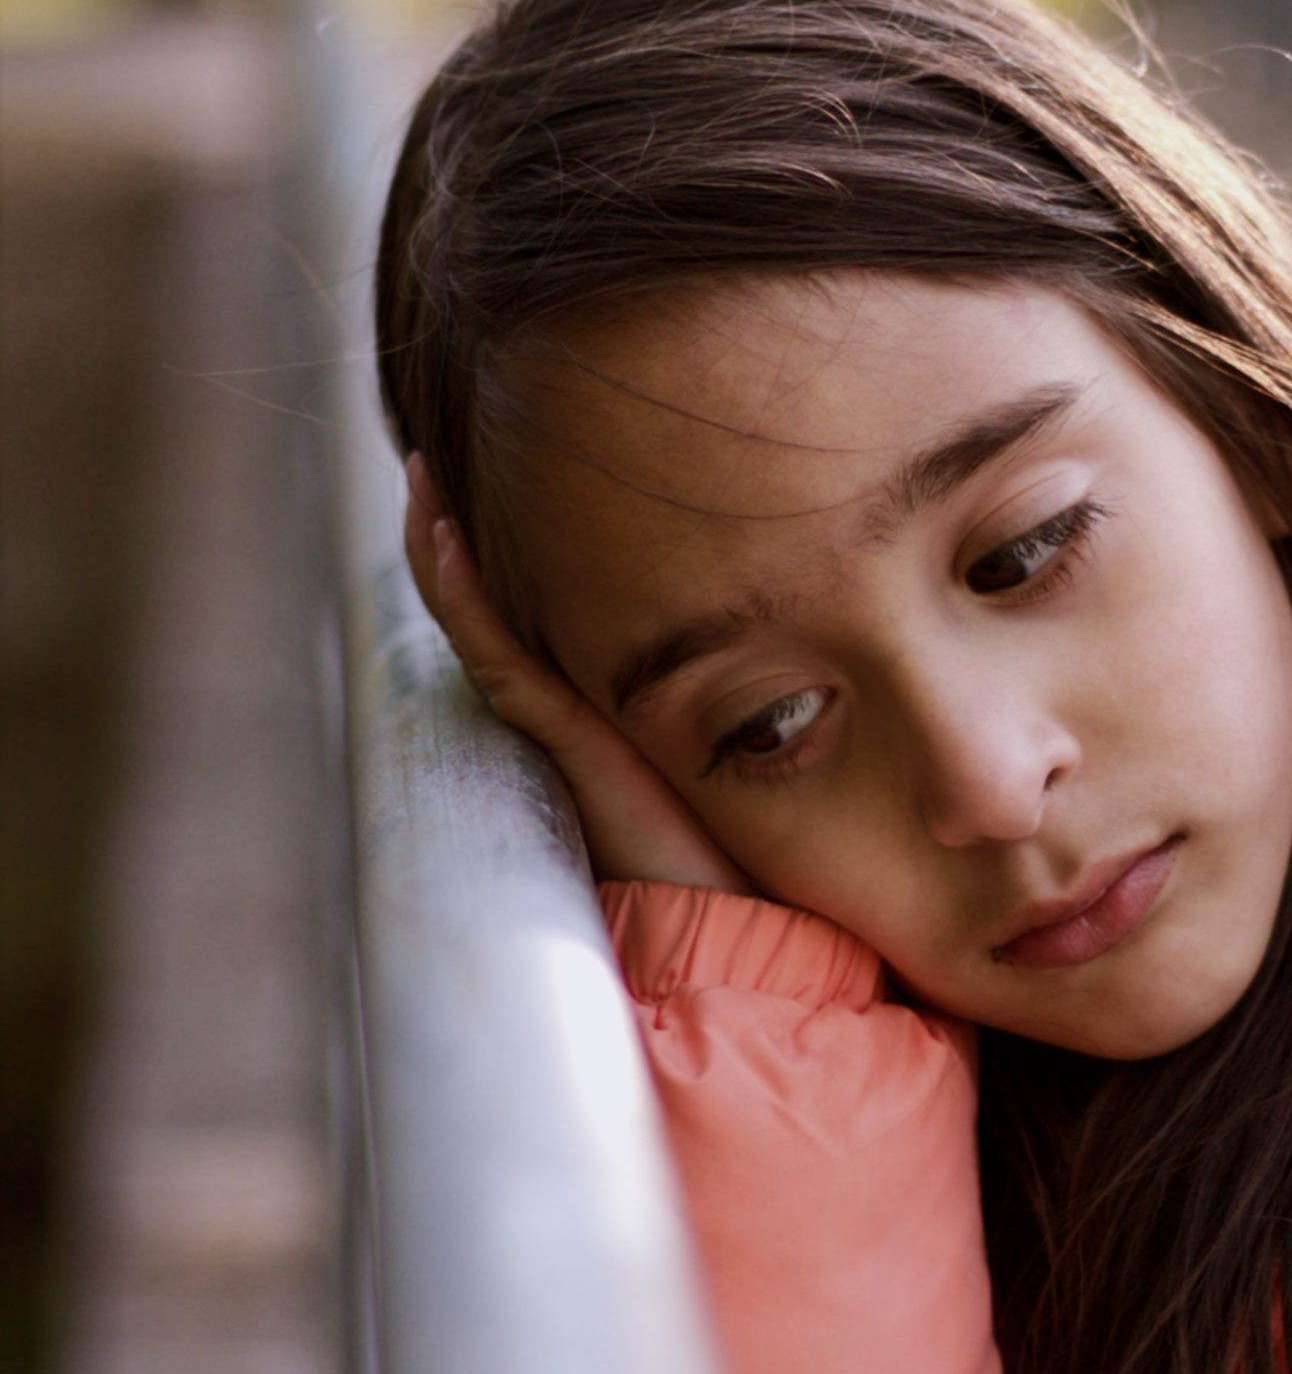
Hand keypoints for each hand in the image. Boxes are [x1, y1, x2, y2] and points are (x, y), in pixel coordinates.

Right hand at [403, 455, 747, 893]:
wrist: (734, 916)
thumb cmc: (748, 838)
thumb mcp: (743, 729)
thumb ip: (735, 680)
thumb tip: (790, 609)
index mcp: (598, 697)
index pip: (536, 608)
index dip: (506, 546)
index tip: (503, 471)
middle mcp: (565, 704)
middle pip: (487, 602)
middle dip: (451, 529)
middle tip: (429, 457)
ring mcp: (555, 720)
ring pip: (475, 620)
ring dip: (438, 548)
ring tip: (420, 476)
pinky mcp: (561, 737)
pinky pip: (497, 655)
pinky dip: (466, 601)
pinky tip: (446, 543)